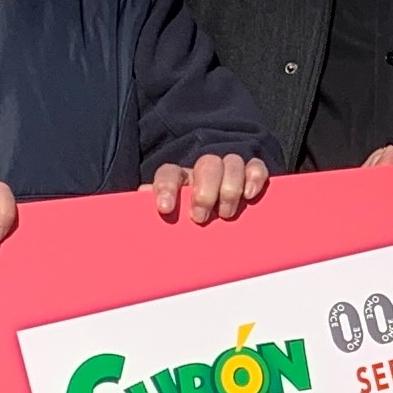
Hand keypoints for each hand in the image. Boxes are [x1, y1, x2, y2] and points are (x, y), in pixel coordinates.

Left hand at [152, 154, 271, 224]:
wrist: (209, 229)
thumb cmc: (185, 227)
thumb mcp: (166, 227)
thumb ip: (150, 222)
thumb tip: (136, 215)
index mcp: (179, 181)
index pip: (170, 173)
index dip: (166, 187)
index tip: (165, 209)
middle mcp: (203, 172)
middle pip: (207, 164)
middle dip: (205, 192)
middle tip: (201, 217)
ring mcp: (228, 172)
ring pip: (232, 163)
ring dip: (230, 188)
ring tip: (226, 214)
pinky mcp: (250, 177)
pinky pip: (256, 166)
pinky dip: (254, 176)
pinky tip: (250, 195)